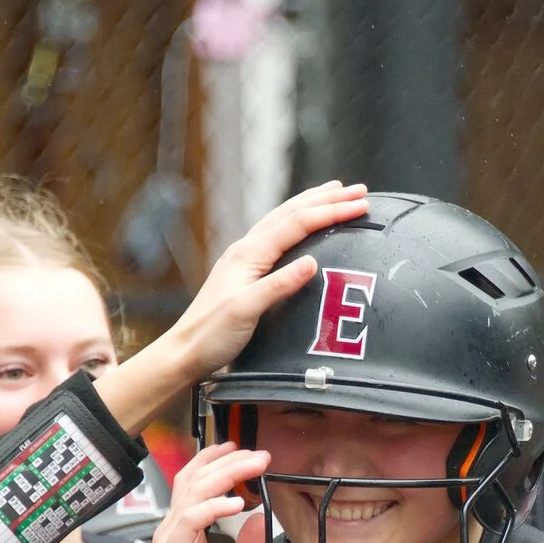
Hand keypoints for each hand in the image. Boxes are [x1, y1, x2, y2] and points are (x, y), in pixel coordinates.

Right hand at [143, 443, 270, 542]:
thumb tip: (262, 520)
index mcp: (189, 531)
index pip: (197, 483)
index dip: (217, 463)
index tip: (244, 451)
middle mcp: (176, 529)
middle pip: (196, 479)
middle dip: (227, 461)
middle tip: (258, 454)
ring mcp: (171, 539)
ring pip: (193, 492)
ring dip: (225, 475)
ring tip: (251, 466)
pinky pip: (190, 520)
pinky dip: (212, 507)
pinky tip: (236, 503)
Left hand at [165, 180, 369, 375]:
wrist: (184, 351)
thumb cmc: (211, 334)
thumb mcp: (246, 310)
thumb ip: (279, 285)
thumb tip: (312, 264)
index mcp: (248, 254)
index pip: (297, 224)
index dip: (330, 212)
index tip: (358, 206)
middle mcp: (246, 249)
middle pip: (291, 213)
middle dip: (326, 199)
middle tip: (358, 191)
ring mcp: (245, 259)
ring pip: (283, 220)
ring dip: (312, 204)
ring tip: (334, 194)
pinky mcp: (246, 271)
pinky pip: (277, 236)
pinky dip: (297, 222)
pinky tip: (302, 225)